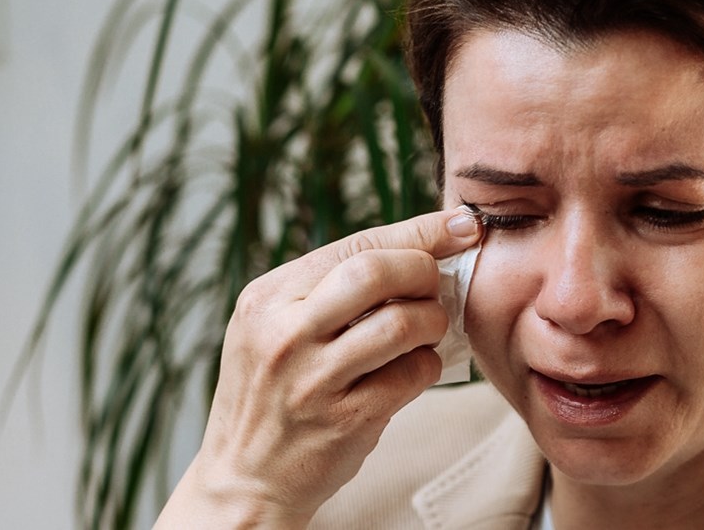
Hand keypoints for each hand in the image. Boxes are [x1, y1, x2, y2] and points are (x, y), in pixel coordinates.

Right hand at [155, 209, 481, 528]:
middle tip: (435, 286)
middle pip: (376, 271)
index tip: (459, 225)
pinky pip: (411, 376)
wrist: (244, 478)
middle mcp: (284, 334)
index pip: (354, 245)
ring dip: (432, 321)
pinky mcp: (345, 420)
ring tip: (427, 330)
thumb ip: (329, 290)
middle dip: (424, 270)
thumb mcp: (273, 328)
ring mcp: (313, 379)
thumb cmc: (272, 394)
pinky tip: (416, 369)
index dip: (418, 231)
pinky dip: (428, 366)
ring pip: (401, 324)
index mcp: (267, 298)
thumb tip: (419, 248)